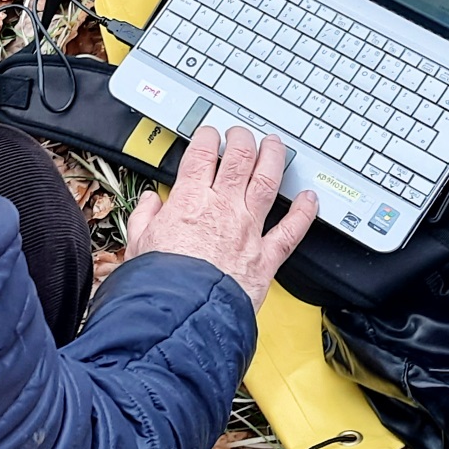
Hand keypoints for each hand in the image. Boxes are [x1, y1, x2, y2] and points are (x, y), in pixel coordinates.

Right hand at [123, 126, 317, 309]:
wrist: (183, 315)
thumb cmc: (160, 283)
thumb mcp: (138, 243)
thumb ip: (145, 217)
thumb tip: (150, 202)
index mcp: (189, 201)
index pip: (203, 155)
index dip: (208, 137)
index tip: (209, 134)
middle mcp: (224, 209)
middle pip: (240, 158)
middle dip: (242, 139)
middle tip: (241, 134)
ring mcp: (248, 230)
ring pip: (268, 182)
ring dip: (273, 158)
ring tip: (275, 145)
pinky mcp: (266, 257)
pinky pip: (291, 230)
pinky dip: (304, 212)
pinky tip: (310, 198)